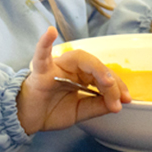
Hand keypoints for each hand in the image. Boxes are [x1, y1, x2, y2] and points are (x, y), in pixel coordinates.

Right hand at [16, 27, 130, 135]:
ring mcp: (55, 67)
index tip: (126, 100)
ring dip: (96, 69)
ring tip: (106, 82)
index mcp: (80, 76)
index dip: (118, 86)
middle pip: (95, 65)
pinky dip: (44, 43)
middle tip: (119, 99)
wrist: (25, 120)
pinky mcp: (40, 72)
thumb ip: (97, 106)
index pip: (103, 74)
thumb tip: (117, 104)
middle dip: (110, 81)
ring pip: (78, 58)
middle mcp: (69, 68)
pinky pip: (41, 55)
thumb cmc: (50, 111)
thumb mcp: (80, 111)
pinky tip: (49, 32)